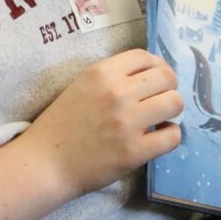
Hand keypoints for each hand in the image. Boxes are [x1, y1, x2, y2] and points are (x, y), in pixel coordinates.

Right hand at [0, 50, 182, 219]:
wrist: (45, 163)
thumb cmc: (61, 125)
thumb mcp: (81, 86)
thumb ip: (112, 78)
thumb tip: (150, 75)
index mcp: (101, 73)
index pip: (145, 56)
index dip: (156, 66)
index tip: (154, 79)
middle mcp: (117, 93)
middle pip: (167, 77)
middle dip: (168, 87)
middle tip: (160, 100)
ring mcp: (127, 123)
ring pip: (175, 103)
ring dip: (171, 110)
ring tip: (160, 119)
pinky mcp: (134, 151)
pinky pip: (172, 136)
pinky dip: (170, 135)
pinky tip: (158, 138)